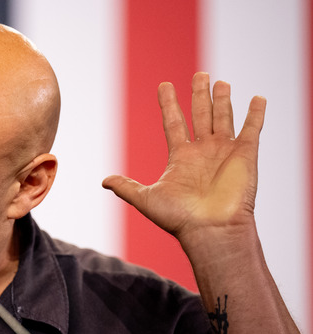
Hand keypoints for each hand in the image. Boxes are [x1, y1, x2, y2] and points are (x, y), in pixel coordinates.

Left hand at [102, 72, 265, 242]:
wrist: (210, 230)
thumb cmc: (179, 218)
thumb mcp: (146, 199)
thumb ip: (126, 187)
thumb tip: (104, 181)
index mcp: (180, 157)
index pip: (173, 122)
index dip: (168, 103)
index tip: (164, 85)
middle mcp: (203, 151)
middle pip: (200, 115)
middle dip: (199, 94)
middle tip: (199, 74)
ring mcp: (225, 152)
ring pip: (223, 118)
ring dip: (222, 99)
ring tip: (220, 82)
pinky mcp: (246, 155)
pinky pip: (252, 129)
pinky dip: (256, 113)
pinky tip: (258, 98)